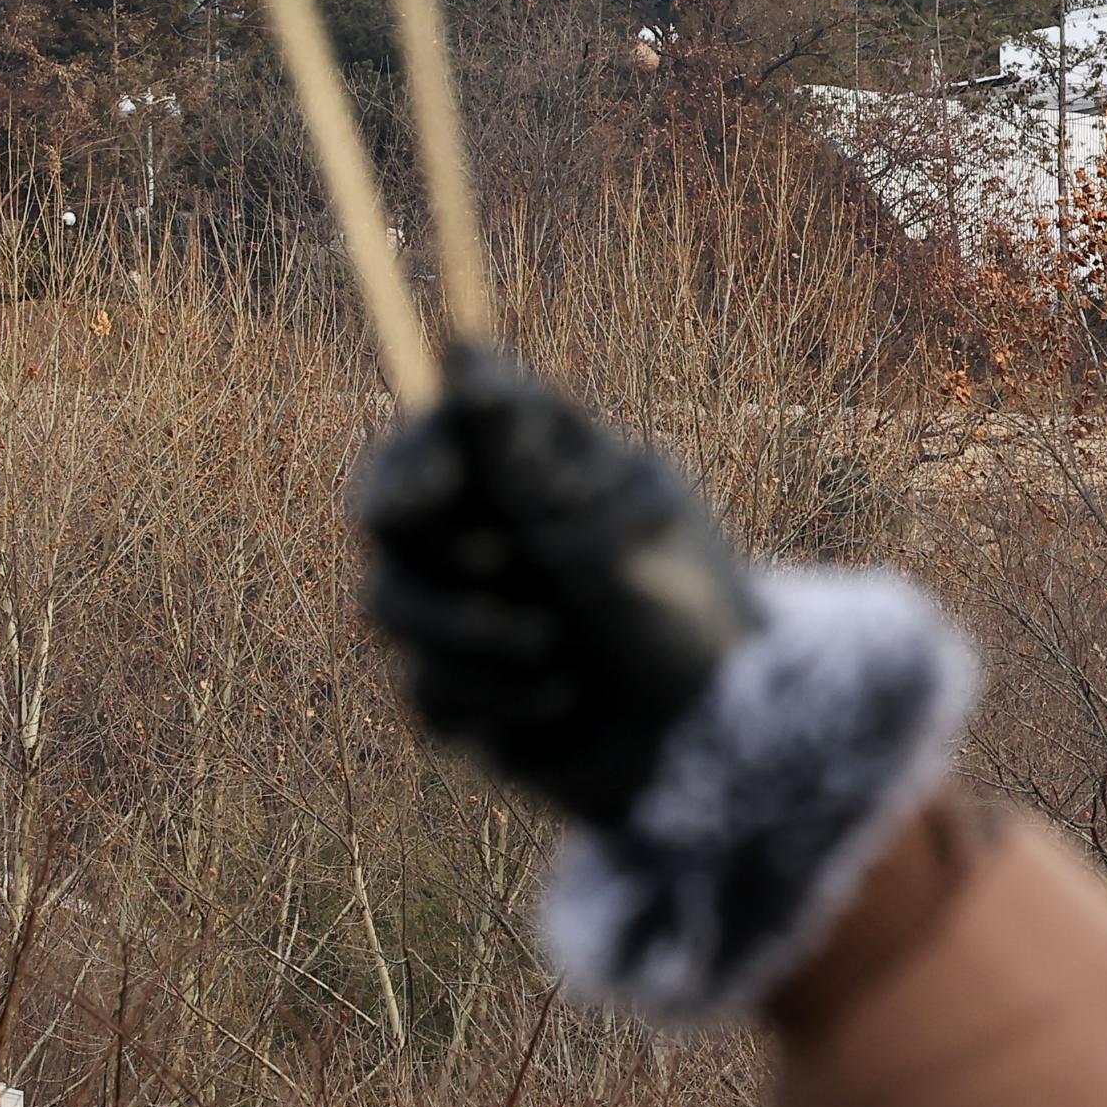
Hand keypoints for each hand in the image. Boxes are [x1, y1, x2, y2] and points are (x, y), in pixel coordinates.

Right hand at [353, 342, 754, 827]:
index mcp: (541, 473)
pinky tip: (560, 708)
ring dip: (468, 640)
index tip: (423, 503)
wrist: (718, 755)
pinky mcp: (468, 689)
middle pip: (388, 524)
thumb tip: (464, 352)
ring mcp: (476, 612)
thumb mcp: (614, 535)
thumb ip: (524, 463)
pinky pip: (423, 689)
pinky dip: (489, 703)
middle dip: (438, 564)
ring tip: (557, 658)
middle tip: (505, 577)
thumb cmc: (689, 624)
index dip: (411, 464)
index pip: (436, 437)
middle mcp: (498, 531)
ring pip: (389, 608)